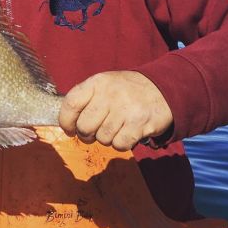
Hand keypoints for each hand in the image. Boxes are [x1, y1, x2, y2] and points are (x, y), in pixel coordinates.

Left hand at [58, 71, 172, 150]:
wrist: (162, 88)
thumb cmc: (125, 91)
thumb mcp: (104, 85)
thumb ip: (85, 100)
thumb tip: (66, 123)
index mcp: (97, 83)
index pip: (70, 104)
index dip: (65, 121)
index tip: (69, 129)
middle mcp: (110, 94)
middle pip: (84, 126)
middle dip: (86, 135)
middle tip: (94, 132)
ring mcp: (125, 109)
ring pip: (102, 138)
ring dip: (106, 138)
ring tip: (116, 127)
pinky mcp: (139, 124)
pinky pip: (119, 145)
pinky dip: (121, 143)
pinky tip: (127, 132)